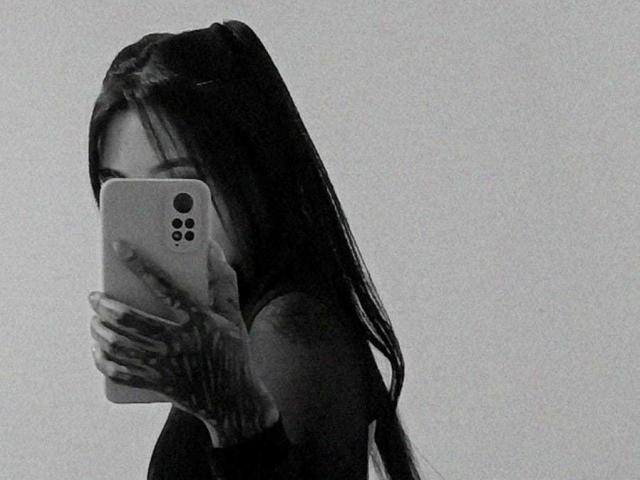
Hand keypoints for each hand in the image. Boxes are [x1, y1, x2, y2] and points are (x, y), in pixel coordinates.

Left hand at [89, 239, 278, 445]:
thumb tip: (211, 249)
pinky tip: (97, 348)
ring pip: (118, 344)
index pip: (165, 286)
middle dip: (104, 304)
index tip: (119, 248)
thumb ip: (222, 282)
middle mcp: (180, 342)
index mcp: (200, 320)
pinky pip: (118, 372)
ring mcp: (166, 366)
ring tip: (94, 319)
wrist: (233, 400)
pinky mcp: (156, 384)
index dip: (140, 264)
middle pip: (129, 319)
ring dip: (98, 329)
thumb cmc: (233, 352)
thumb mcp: (233, 316)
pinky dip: (101, 359)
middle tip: (94, 296)